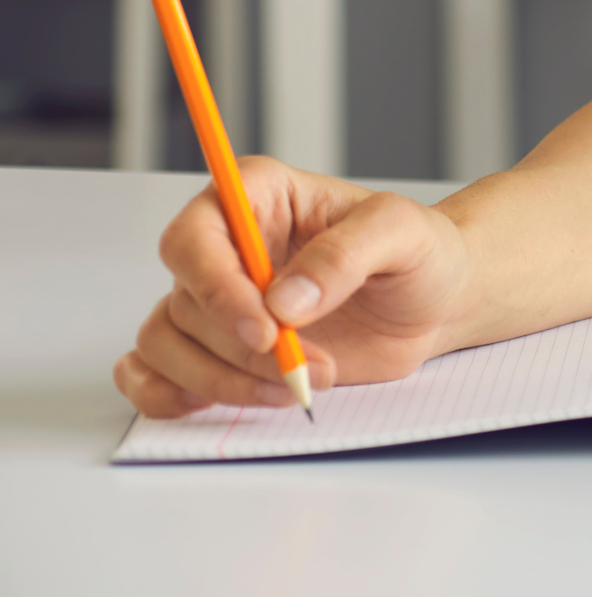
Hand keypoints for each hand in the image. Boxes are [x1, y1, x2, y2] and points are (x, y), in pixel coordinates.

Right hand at [114, 158, 478, 418]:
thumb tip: (284, 301)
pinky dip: (173, 396)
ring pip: (165, 345)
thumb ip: (346, 254)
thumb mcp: (402, 233)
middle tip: (302, 365)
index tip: (265, 330)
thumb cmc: (419, 252)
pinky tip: (222, 400)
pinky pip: (153, 375)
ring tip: (297, 385)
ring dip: (222, 380)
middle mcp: (224, 246)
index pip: (195, 236)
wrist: (434, 301)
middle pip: (184, 302)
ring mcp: (215, 300)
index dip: (216, 287)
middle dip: (239, 348)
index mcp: (257, 196)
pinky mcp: (215, 348)